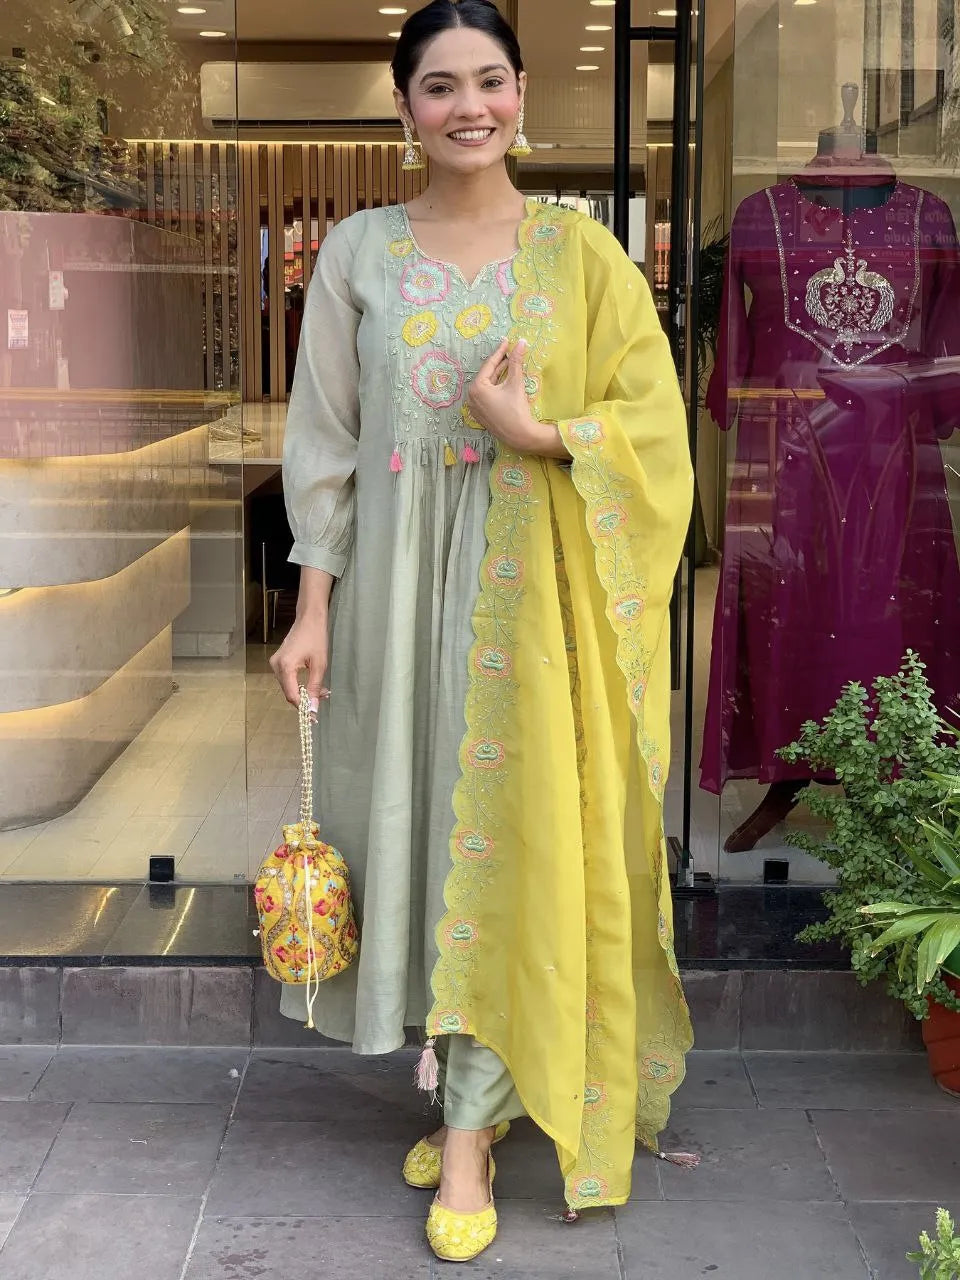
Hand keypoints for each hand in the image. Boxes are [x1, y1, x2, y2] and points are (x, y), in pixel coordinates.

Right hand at [269, 614, 330, 710]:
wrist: (309, 618)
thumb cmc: (316, 637)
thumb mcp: (320, 664)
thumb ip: (316, 687)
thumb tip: (313, 708)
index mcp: (285, 666)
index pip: (291, 695)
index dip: (303, 707)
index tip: (314, 716)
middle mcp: (276, 666)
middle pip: (289, 692)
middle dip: (306, 699)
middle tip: (323, 699)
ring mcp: (276, 663)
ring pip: (289, 686)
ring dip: (304, 692)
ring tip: (322, 692)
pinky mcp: (279, 661)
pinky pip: (288, 679)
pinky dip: (300, 684)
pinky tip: (312, 684)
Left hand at [467, 339, 567, 456]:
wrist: (520, 435)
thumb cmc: (516, 409)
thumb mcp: (515, 383)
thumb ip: (516, 361)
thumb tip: (521, 342)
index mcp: (477, 388)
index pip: (490, 365)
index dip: (500, 352)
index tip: (506, 341)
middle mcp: (471, 397)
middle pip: (488, 375)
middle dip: (500, 364)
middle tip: (510, 352)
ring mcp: (474, 407)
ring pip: (488, 385)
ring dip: (498, 375)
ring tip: (510, 365)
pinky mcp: (480, 414)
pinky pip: (487, 396)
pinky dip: (495, 388)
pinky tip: (505, 381)